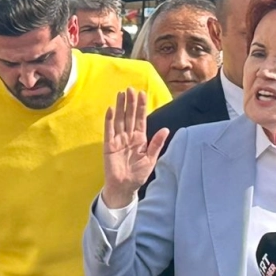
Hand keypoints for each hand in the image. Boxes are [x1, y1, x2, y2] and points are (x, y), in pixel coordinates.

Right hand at [102, 89, 167, 210]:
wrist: (125, 187)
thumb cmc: (138, 174)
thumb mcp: (151, 159)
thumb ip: (156, 144)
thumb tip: (166, 129)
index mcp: (140, 139)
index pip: (141, 119)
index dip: (141, 107)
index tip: (142, 94)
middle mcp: (129, 137)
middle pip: (130, 116)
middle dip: (131, 102)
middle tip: (131, 88)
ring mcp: (118, 140)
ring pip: (119, 120)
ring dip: (120, 107)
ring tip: (121, 94)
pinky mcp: (109, 146)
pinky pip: (109, 131)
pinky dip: (109, 120)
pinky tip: (111, 109)